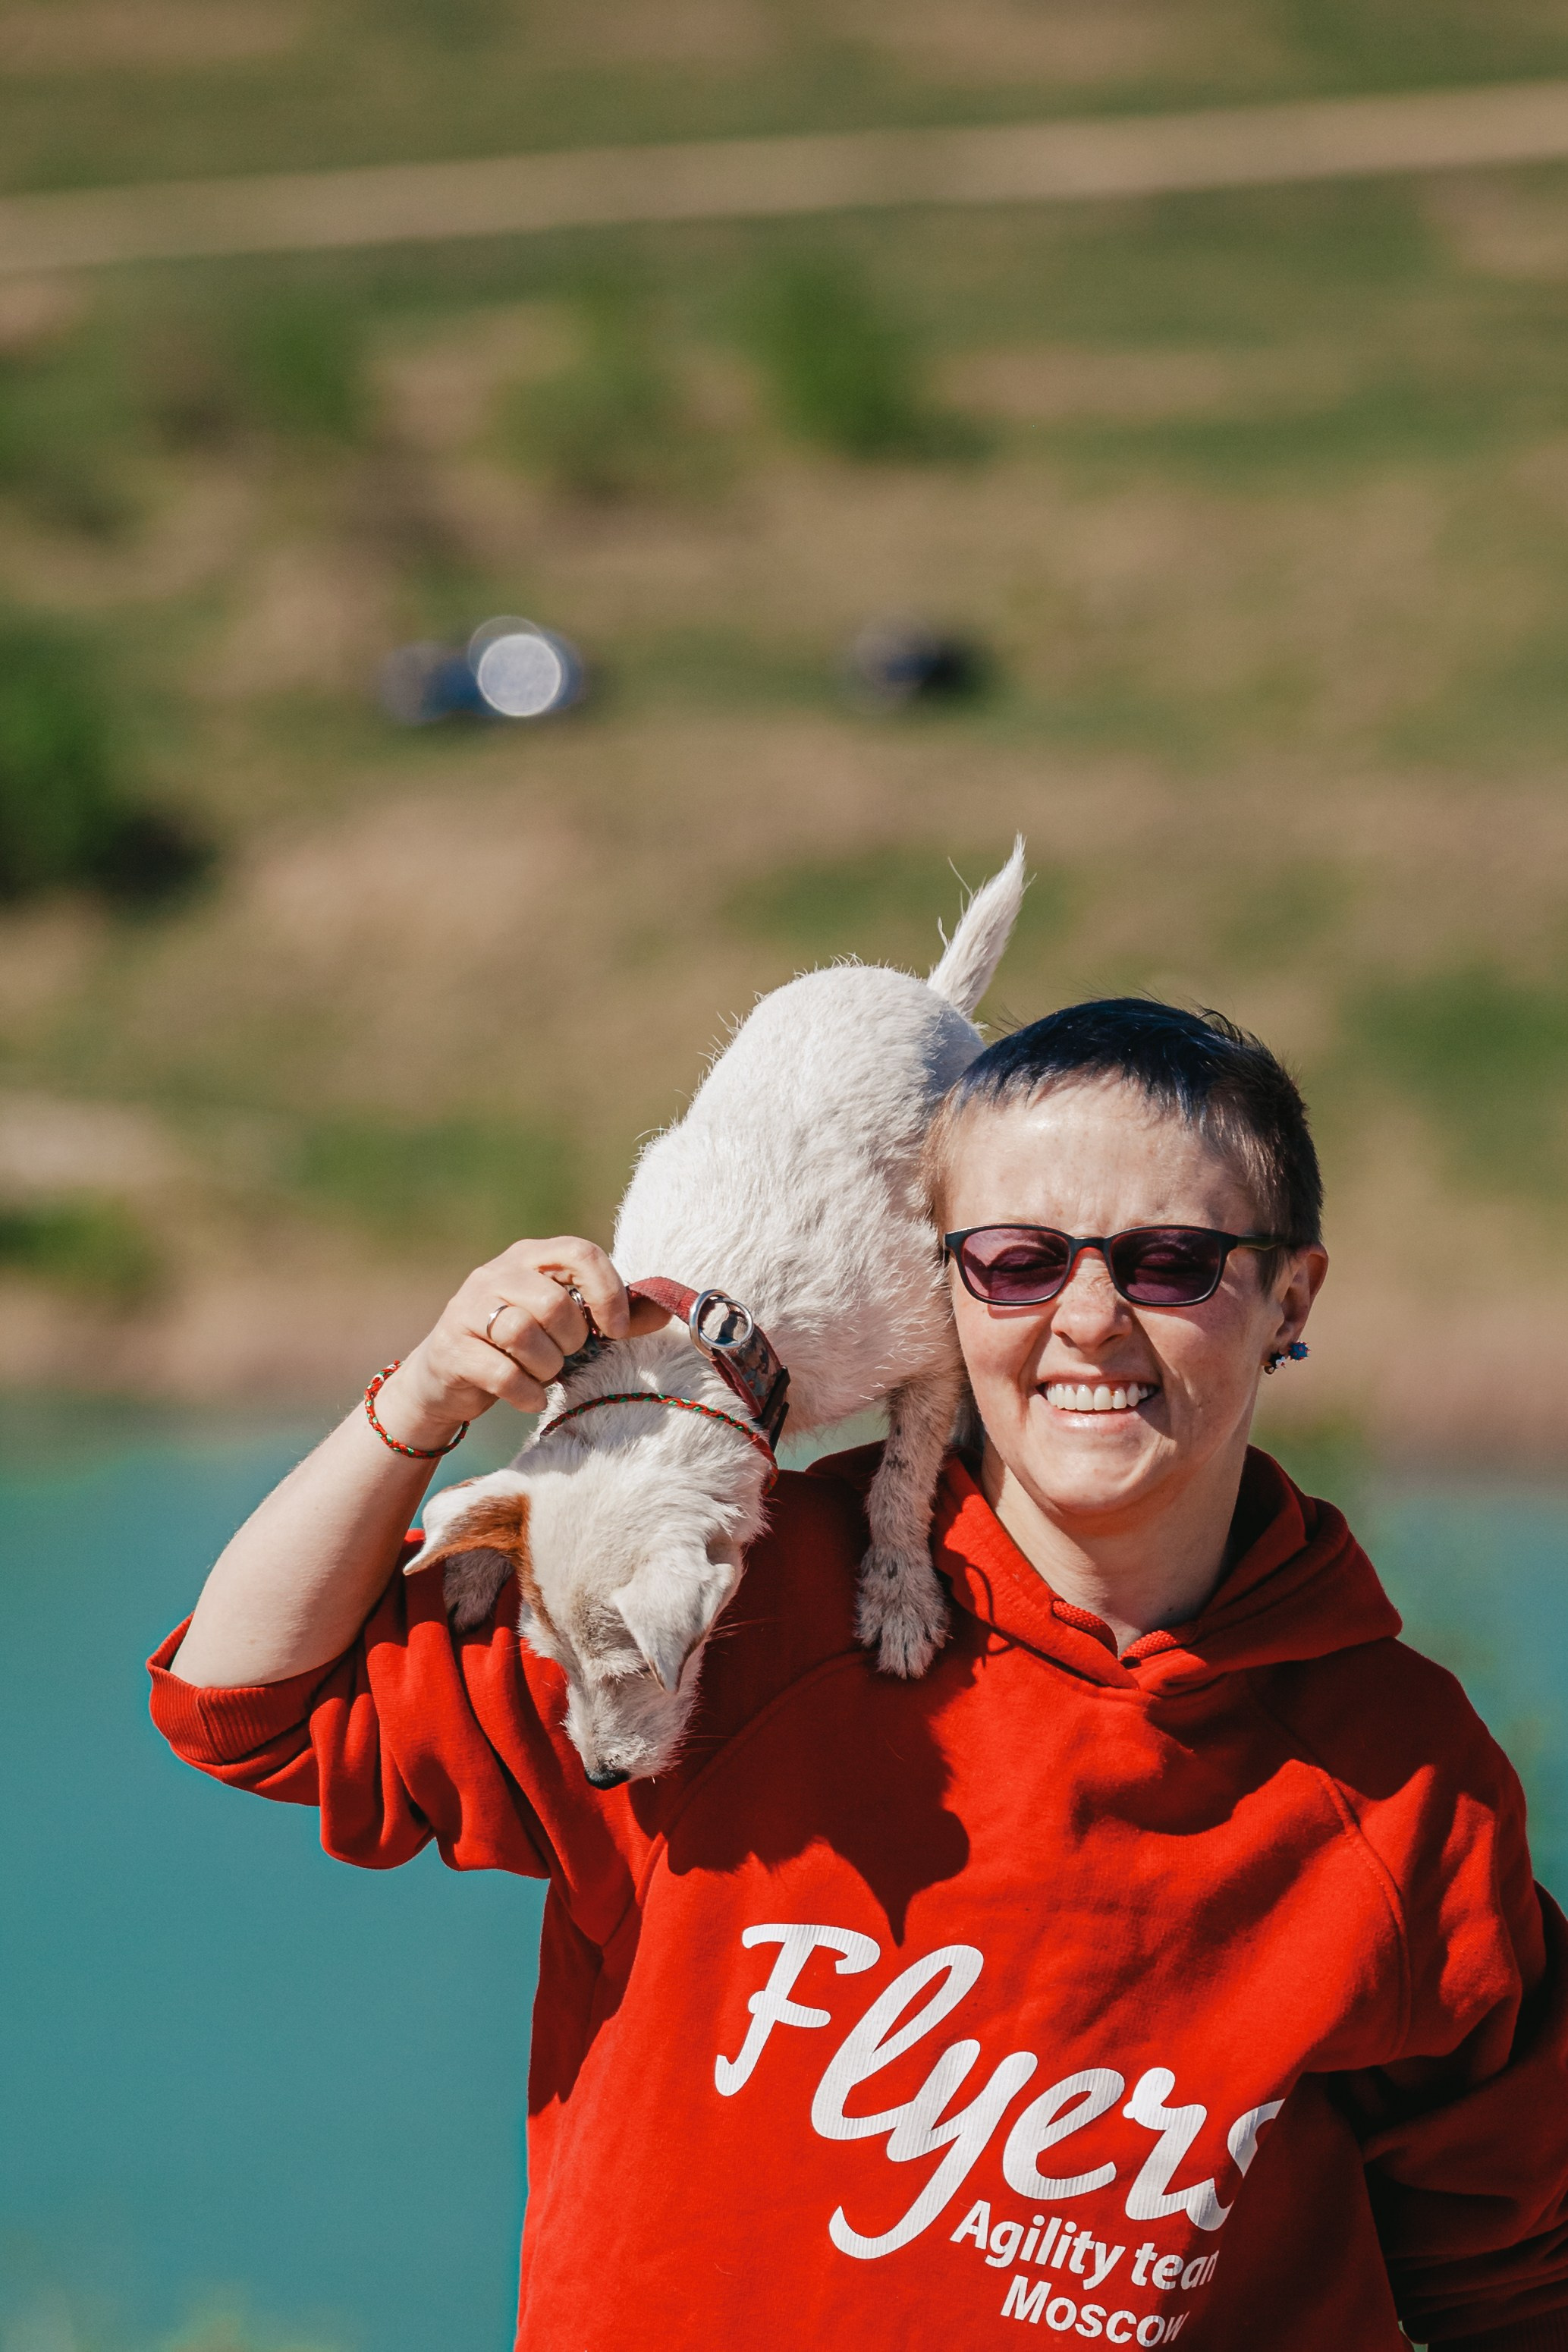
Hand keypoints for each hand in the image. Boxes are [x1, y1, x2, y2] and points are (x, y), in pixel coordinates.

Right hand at [375, 1238, 672, 1446]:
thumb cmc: (520, 1347)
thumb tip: (665, 1312)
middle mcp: (496, 1273)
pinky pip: (503, 1374)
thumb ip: (612, 1316)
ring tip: (542, 1374)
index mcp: (531, 1256)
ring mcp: (467, 1309)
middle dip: (571, 1340)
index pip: (579, 1252)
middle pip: (552, 1301)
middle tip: (566, 1355)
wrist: (446, 1378)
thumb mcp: (566, 1326)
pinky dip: (526, 1393)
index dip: (607, 1291)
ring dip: (546, 1366)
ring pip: (523, 1333)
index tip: (618, 1329)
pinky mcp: (451, 1349)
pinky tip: (528, 1397)